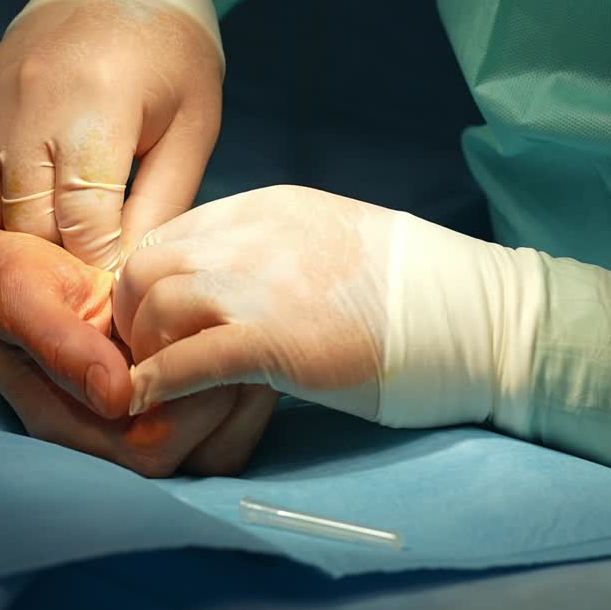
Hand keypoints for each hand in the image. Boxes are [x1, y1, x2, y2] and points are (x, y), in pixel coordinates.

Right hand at [0, 0, 222, 271]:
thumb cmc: (172, 54)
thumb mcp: (192, 126)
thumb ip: (162, 202)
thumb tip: (130, 273)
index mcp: (97, 105)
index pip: (82, 221)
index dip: (101, 264)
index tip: (121, 285)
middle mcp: (32, 101)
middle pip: (27, 221)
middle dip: (61, 259)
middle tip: (94, 275)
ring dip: (25, 237)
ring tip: (65, 247)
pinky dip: (4, 203)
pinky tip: (41, 207)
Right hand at [0, 222, 274, 475]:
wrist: (7, 262)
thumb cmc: (3, 278)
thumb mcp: (17, 295)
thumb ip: (59, 344)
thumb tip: (118, 397)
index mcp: (72, 420)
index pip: (153, 449)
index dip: (191, 406)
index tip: (203, 342)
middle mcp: (111, 431)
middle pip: (200, 456)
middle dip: (232, 399)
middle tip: (242, 335)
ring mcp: (143, 411)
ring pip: (221, 441)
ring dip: (245, 390)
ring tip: (246, 332)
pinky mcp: (167, 386)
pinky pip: (223, 409)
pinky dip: (242, 374)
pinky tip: (235, 328)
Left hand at [122, 187, 610, 488]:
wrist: (479, 315)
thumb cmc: (413, 289)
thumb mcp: (326, 241)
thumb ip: (269, 252)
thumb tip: (225, 280)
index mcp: (264, 208)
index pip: (168, 235)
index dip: (148, 283)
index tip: (151, 321)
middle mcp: (250, 235)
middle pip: (145, 266)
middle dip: (131, 316)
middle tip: (147, 355)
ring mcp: (261, 284)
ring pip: (153, 305)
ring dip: (144, 349)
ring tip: (158, 381)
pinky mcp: (276, 340)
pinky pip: (188, 358)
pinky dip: (158, 381)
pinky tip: (148, 401)